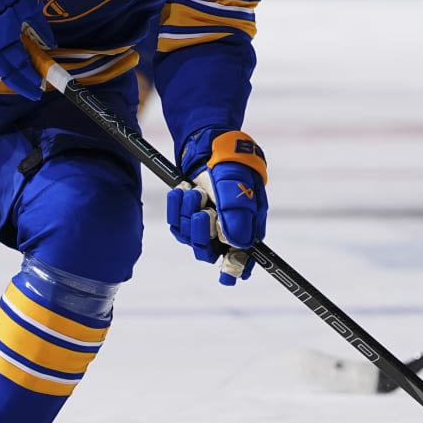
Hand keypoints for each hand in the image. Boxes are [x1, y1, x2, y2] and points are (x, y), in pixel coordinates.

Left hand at [166, 129, 267, 284]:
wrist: (210, 145)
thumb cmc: (232, 164)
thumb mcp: (239, 184)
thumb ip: (238, 211)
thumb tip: (238, 244)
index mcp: (246, 227)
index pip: (242, 258)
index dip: (235, 269)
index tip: (228, 277)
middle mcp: (225, 231)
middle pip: (208, 252)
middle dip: (201, 234)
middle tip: (203, 213)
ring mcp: (205, 224)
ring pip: (189, 238)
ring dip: (188, 214)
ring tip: (194, 192)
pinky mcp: (187, 216)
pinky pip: (176, 224)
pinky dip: (176, 208)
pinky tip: (181, 190)